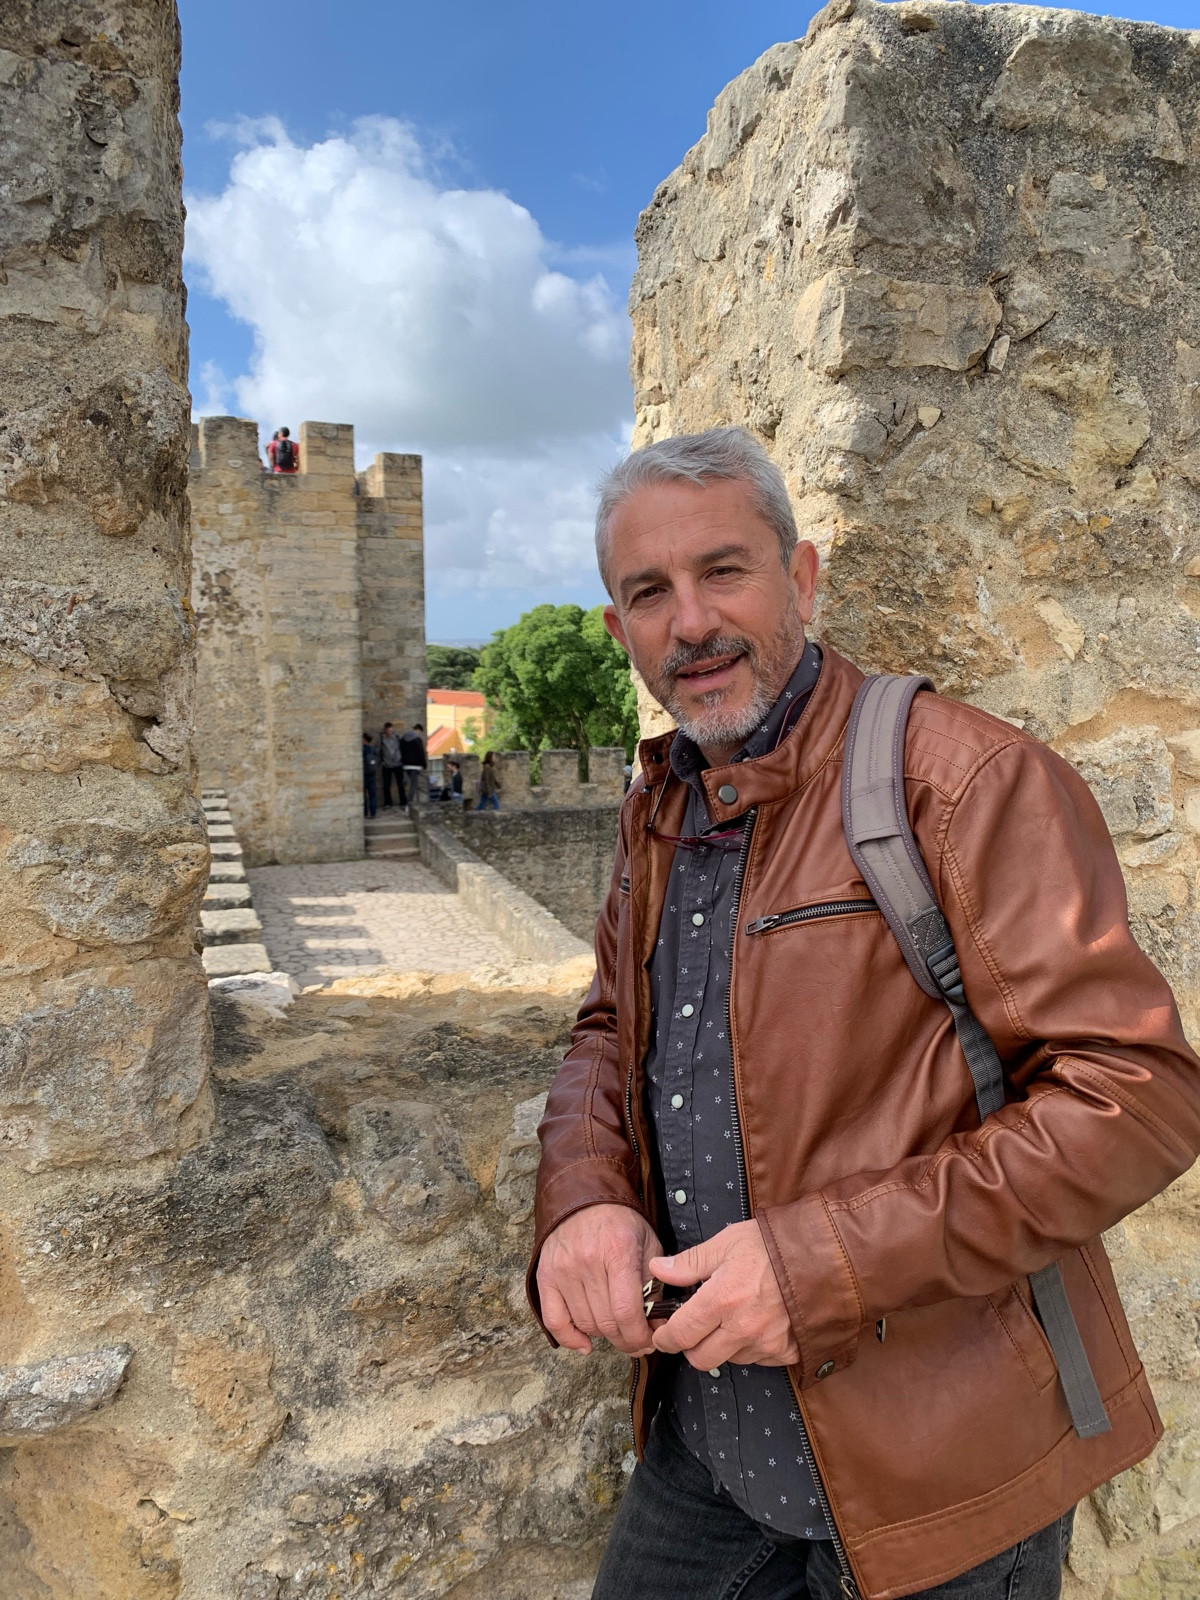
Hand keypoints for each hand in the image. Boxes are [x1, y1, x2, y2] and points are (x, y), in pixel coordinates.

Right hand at [537, 1204, 660, 1356]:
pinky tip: (585, 1342)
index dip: (639, 1336)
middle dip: (626, 1340)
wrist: (584, 1196)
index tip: (649, 1341)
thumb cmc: (620, 1222)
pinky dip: (569, 1338)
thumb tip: (658, 1326)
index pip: (627, 1312)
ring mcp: (563, 1270)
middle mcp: (587, 1261)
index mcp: (618, 1252)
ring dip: (604, 1335)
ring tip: (616, 1329)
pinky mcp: (545, 1276)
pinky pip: (553, 1320)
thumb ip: (656, 1285)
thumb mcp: (649, 1244)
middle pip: (606, 1322)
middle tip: (637, 1341)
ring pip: (585, 1323)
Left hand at [649, 1220, 799, 1369]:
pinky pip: (757, 1360)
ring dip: (722, 1345)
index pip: (680, 1334)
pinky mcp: (786, 1353)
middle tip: (694, 1327)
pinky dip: (750, 1347)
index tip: (662, 1333)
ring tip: (731, 1317)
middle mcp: (742, 1329)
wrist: (825, 1256)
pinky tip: (755, 1323)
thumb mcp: (726, 1243)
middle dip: (690, 1346)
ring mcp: (766, 1344)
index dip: (665, 1337)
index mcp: (722, 1300)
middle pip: (700, 1359)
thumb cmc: (773, 1245)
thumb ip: (689, 1263)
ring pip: (728, 1360)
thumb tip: (658, 1270)